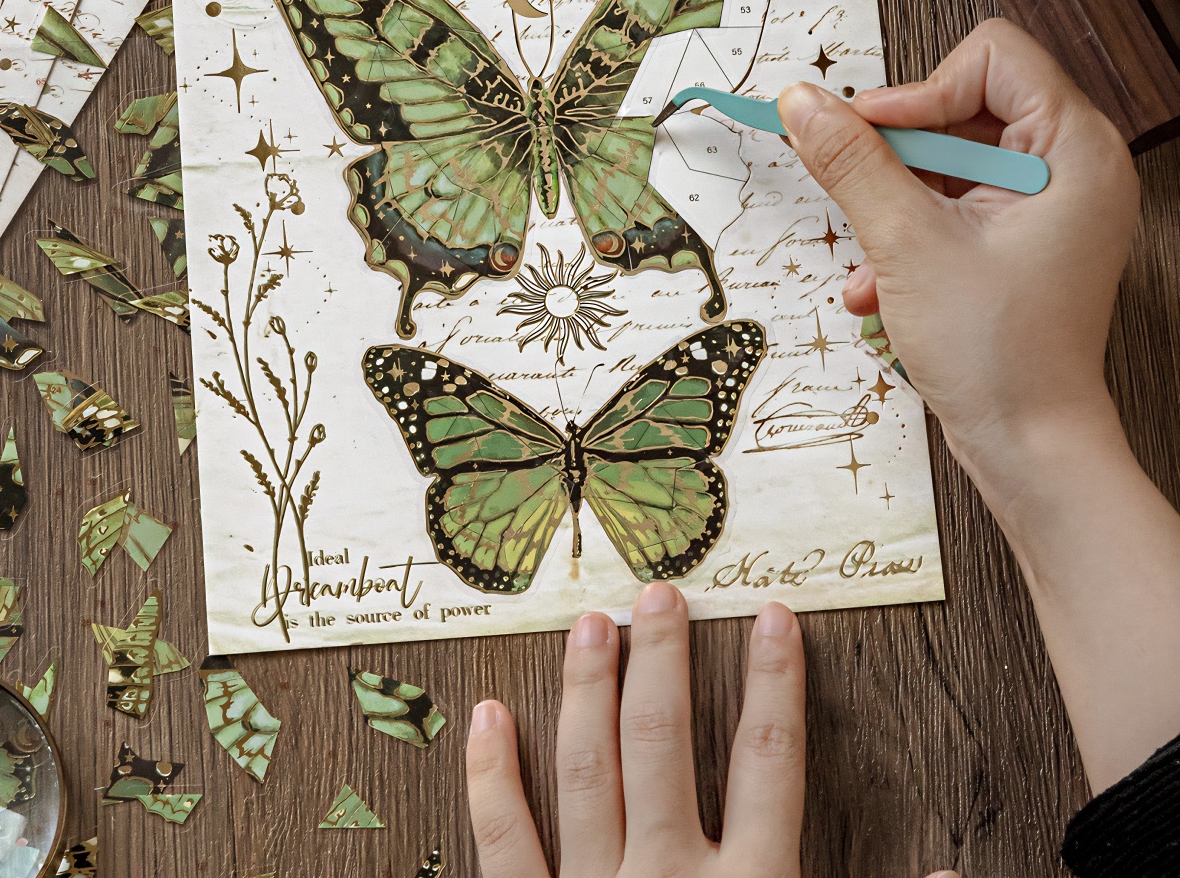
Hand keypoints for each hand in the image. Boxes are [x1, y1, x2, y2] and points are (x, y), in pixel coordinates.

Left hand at [466, 582, 959, 877]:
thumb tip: (954, 870)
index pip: (770, 764)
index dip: (775, 684)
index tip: (773, 616)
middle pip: (663, 745)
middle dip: (663, 662)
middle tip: (658, 591)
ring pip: (587, 771)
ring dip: (587, 690)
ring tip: (589, 622)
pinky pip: (503, 843)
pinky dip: (491, 776)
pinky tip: (486, 715)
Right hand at [776, 18, 1138, 482]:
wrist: (1029, 445)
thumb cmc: (998, 352)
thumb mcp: (906, 242)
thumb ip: (851, 160)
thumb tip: (801, 102)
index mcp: (1074, 149)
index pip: (992, 55)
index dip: (920, 87)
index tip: (868, 134)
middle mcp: (1071, 166)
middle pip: (962, 103)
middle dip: (898, 155)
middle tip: (861, 194)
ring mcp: (1048, 205)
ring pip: (946, 158)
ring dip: (892, 203)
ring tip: (872, 260)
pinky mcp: (1022, 238)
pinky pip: (951, 201)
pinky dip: (907, 232)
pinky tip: (879, 284)